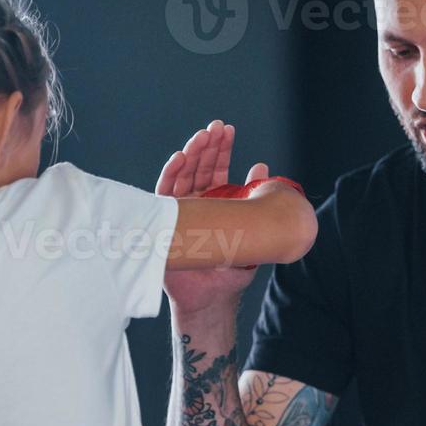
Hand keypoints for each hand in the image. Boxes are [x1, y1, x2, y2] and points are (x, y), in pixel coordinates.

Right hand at [157, 119, 269, 312]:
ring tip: (202, 137)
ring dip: (191, 154)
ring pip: (182, 177)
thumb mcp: (250, 229)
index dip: (221, 150)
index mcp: (214, 203)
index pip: (215, 170)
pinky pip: (165, 196)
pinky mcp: (165, 224)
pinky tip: (180, 158)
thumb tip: (261, 167)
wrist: (213, 298)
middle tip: (216, 128)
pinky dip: (171, 175)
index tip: (228, 130)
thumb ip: (253, 200)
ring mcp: (179, 213)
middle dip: (206, 146)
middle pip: (198, 168)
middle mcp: (195, 204)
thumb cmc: (231, 269)